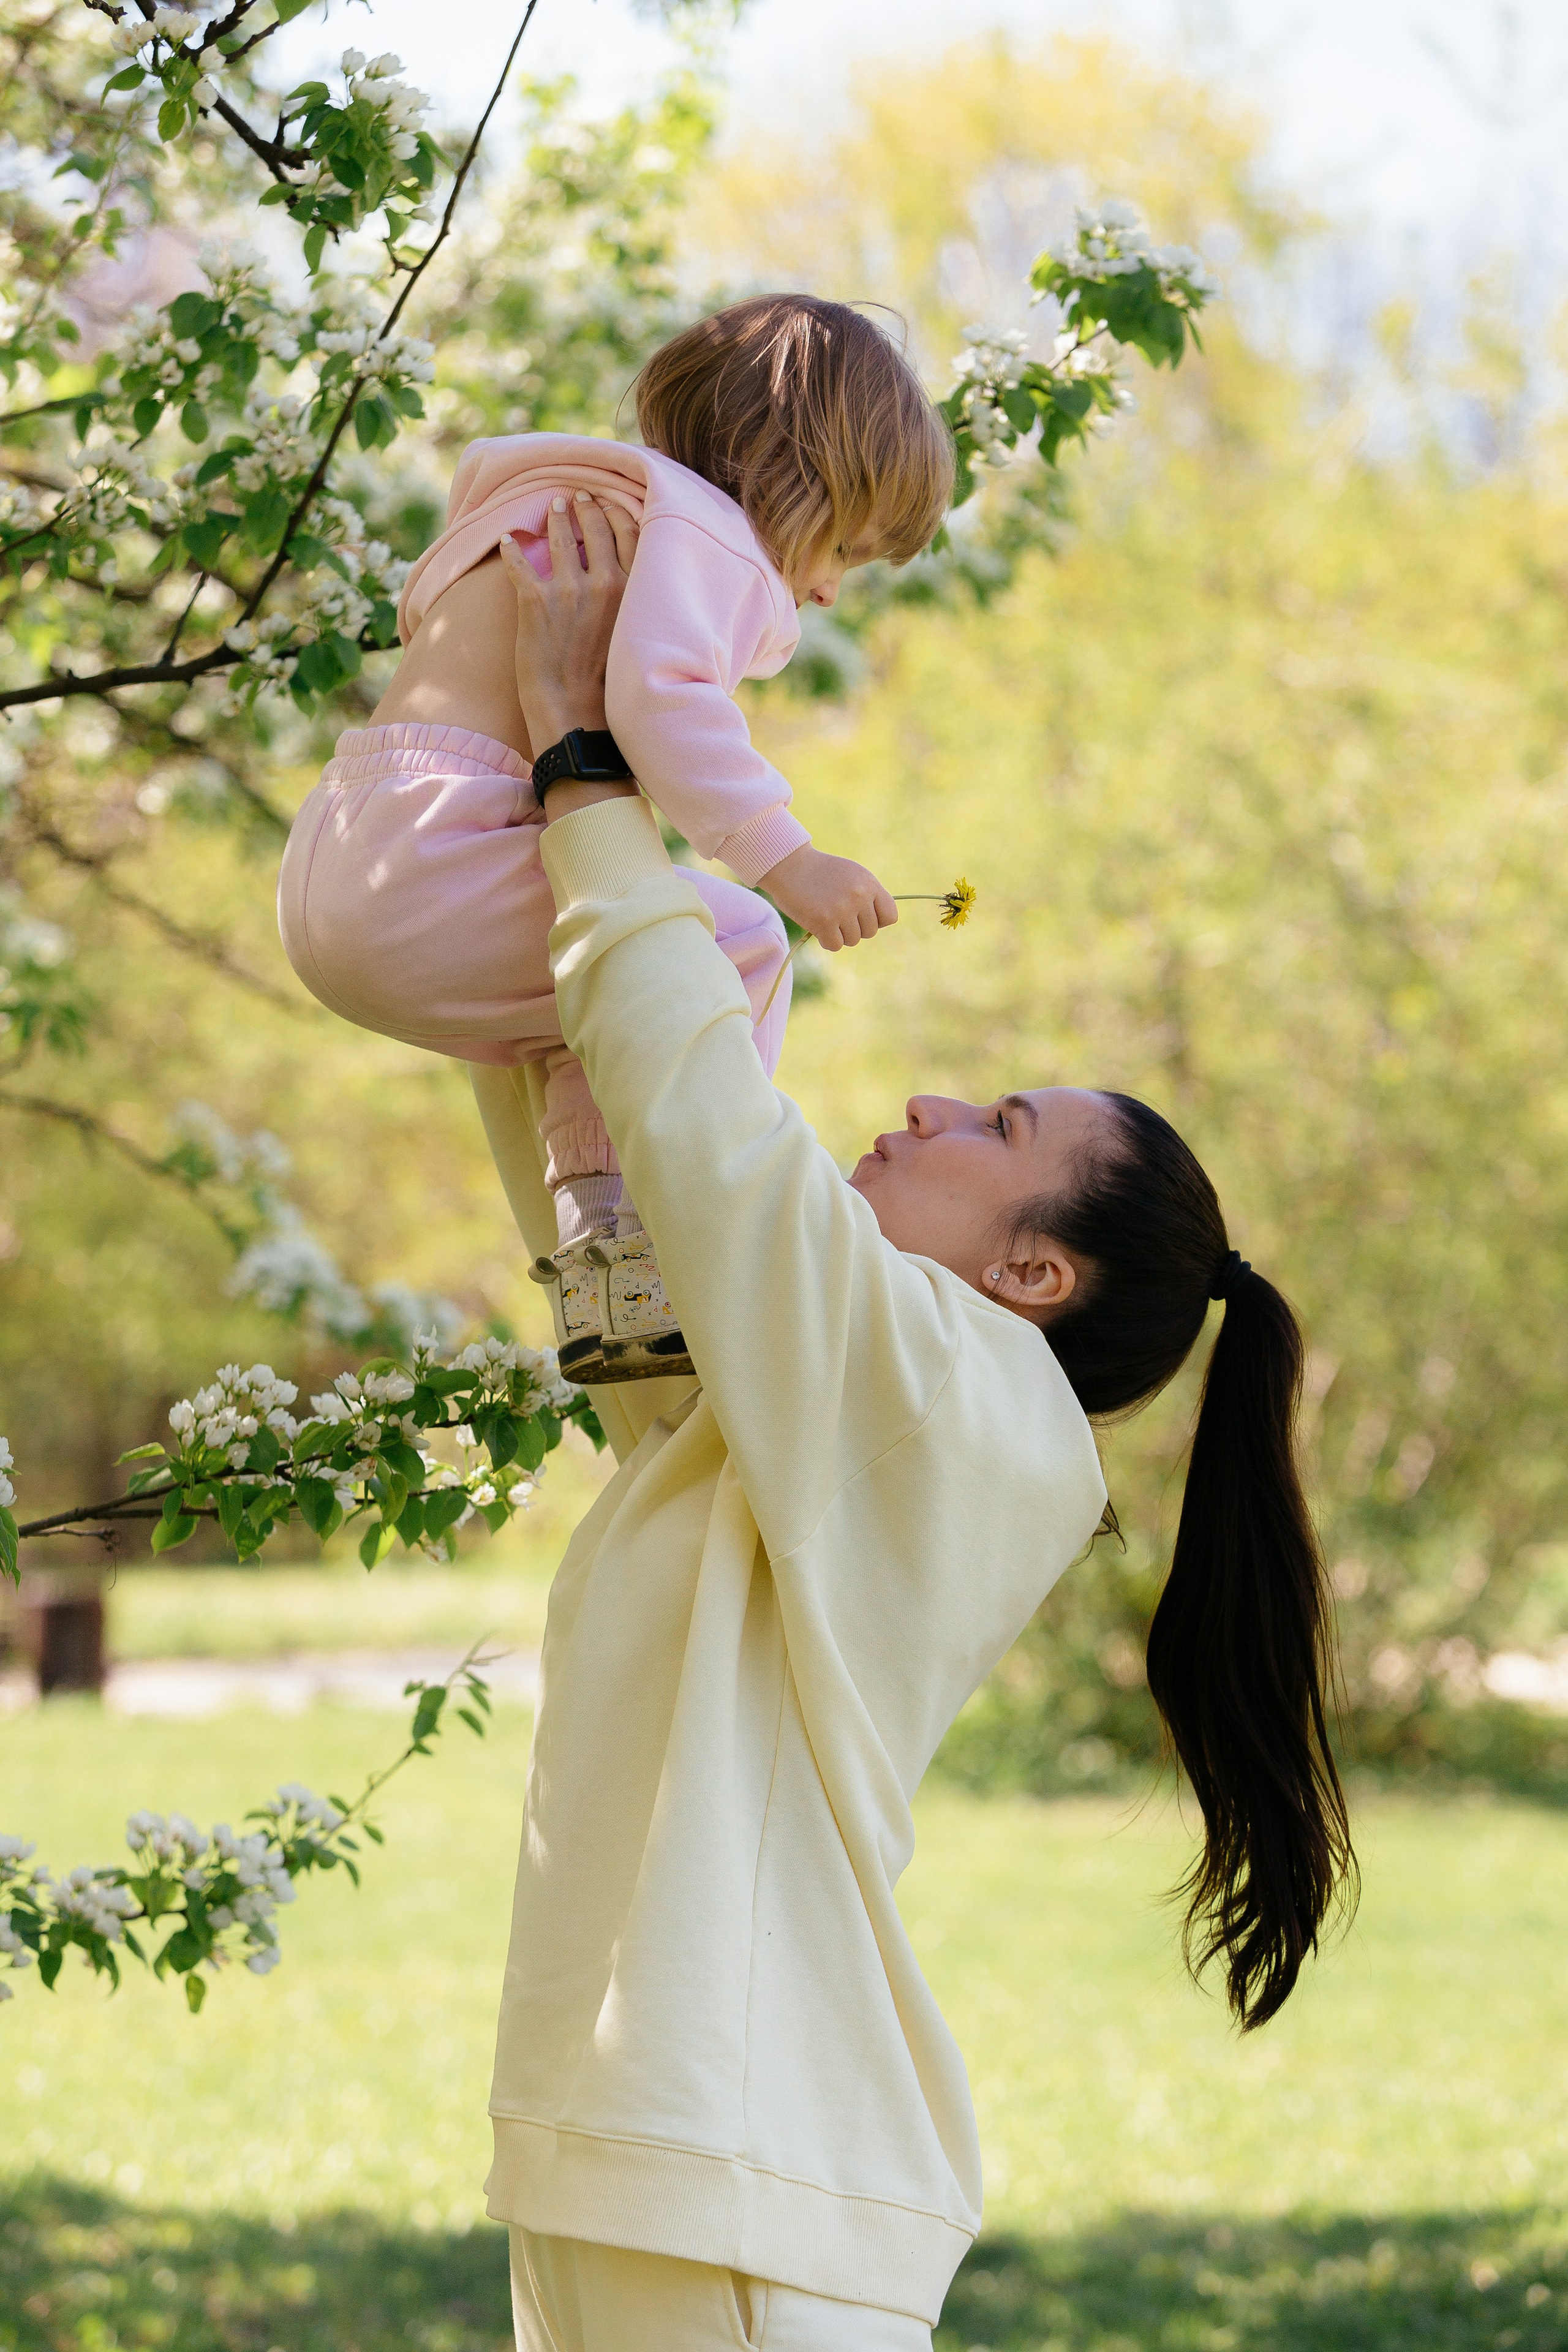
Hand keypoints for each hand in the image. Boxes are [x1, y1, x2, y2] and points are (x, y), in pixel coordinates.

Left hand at [497, 491, 638, 755]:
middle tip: (579, 496)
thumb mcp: (639, 641)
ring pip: (562, 536)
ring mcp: (569, 589)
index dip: (617, 513)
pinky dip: (511, 548)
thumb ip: (638, 610)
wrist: (577, 717)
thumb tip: (638, 597)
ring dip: (556, 517)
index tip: (609, 503)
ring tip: (553, 505)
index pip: (631, 535)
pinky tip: (506, 539)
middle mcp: (606, 583)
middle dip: (587, 506)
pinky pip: (519, 562)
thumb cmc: (613, 691)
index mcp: (635, 592)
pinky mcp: (535, 600)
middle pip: (597, 527)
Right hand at [758, 842, 897, 951]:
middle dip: (854, 928)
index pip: (890, 916)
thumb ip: (868, 895)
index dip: (877, 920)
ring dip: (839, 934)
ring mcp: (842, 909)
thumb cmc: (820, 872)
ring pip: (853, 940)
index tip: (862, 916)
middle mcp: (859, 896)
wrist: (789, 865)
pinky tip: (817, 925)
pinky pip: (835, 945)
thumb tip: (878, 923)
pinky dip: (826, 940)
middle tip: (836, 914)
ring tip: (826, 916)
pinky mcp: (824, 921)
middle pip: (870, 932)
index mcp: (869, 883)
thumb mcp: (851, 875)